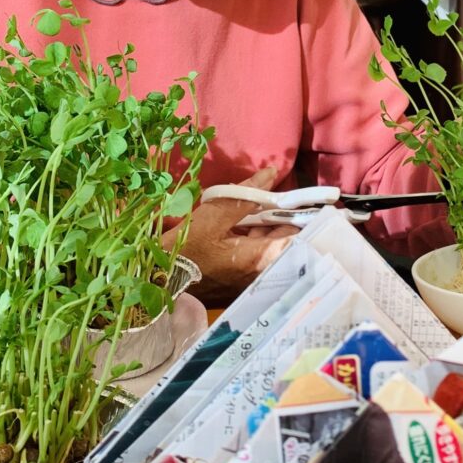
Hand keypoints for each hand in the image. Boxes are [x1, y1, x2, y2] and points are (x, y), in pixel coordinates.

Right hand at [168, 167, 296, 298]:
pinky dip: (254, 245)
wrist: (159, 281)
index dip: (303, 218)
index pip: (300, 239)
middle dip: (281, 221)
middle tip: (268, 203)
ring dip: (266, 233)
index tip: (298, 202)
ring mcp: (253, 285)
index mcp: (260, 260)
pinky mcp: (243, 289)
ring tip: (250, 215)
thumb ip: (245, 196)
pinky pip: (259, 262)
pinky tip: (238, 233)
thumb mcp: (212, 216)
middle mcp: (263, 277)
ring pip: (273, 252)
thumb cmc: (184, 250)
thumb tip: (271, 174)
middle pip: (288, 245)